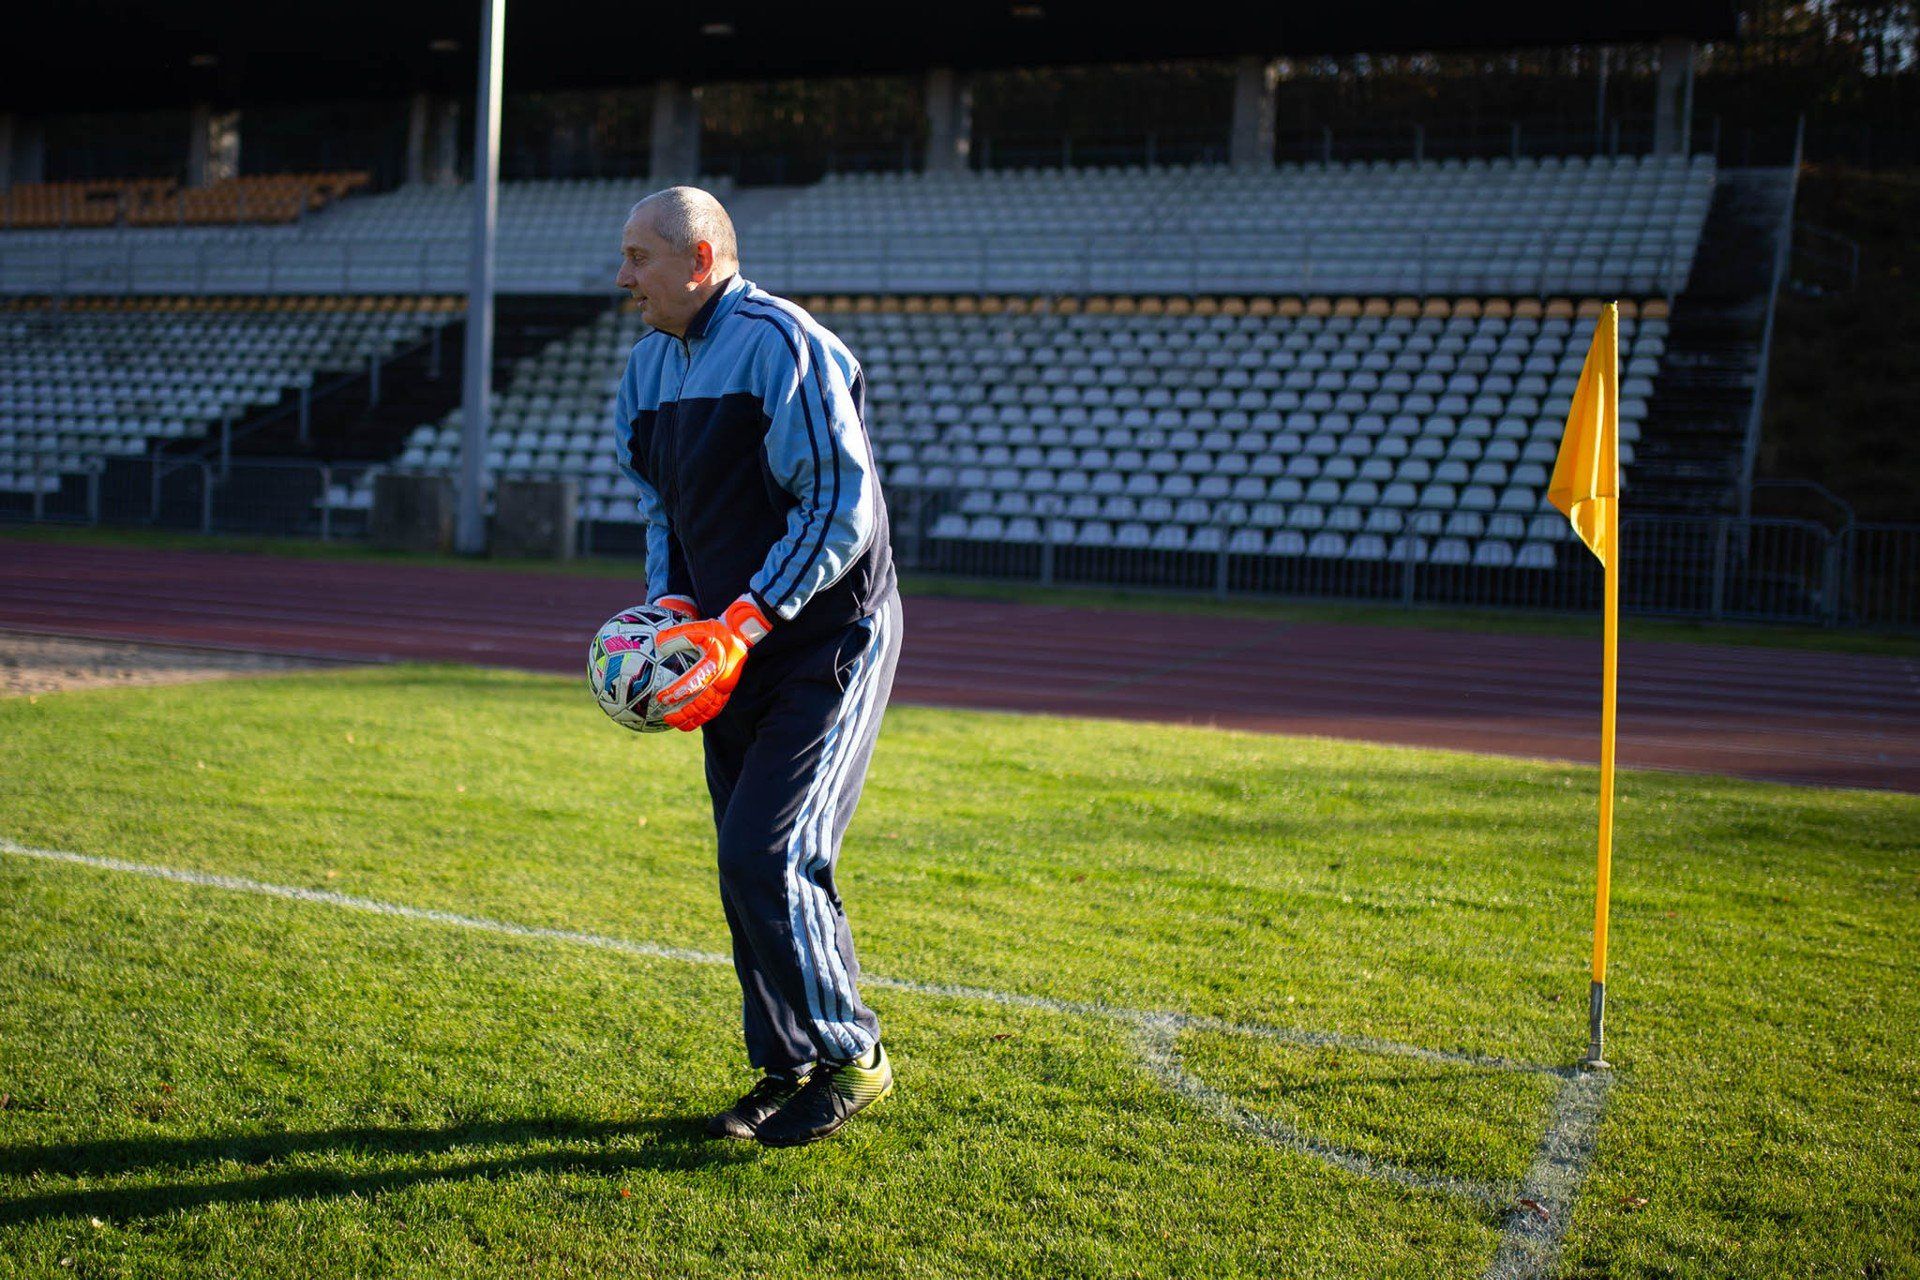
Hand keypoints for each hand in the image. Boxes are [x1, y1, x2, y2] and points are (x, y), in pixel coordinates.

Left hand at [653, 595, 772, 729]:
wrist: (740, 637)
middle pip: (703, 701)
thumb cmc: (716, 632)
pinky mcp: (728, 692)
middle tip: (667, 716)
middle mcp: (723, 678)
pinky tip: (688, 723)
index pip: (695, 680)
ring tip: (675, 724)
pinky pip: (715, 709)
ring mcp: (727, 687)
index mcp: (716, 662)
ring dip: (693, 718)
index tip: (662, 697)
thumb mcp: (700, 627)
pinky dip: (702, 717)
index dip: (678, 691)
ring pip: (710, 709)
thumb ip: (679, 633)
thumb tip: (658, 642)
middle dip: (684, 711)